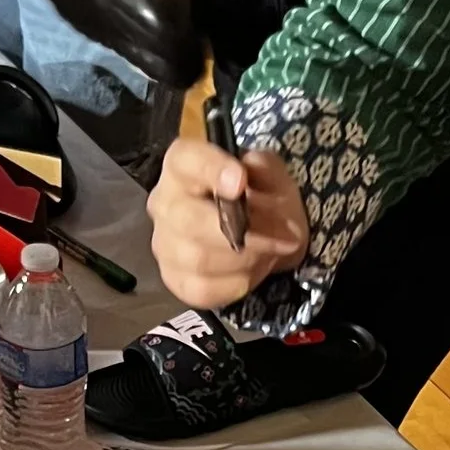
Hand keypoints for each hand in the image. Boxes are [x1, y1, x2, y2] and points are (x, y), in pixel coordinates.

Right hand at [147, 136, 310, 308]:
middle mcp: (164, 203)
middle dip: (245, 232)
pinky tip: (252, 269)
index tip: (240, 181)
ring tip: (272, 251)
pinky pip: (203, 290)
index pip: (185, 160)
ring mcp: (165, 244)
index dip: (211, 170)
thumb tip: (249, 173)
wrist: (260, 235)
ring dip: (246, 259)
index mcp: (183, 165)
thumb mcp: (272, 174)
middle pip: (189, 220)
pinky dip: (237, 283)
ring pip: (199, 259)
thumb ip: (264, 169)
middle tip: (285, 236)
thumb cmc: (260, 197)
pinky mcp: (175, 280)